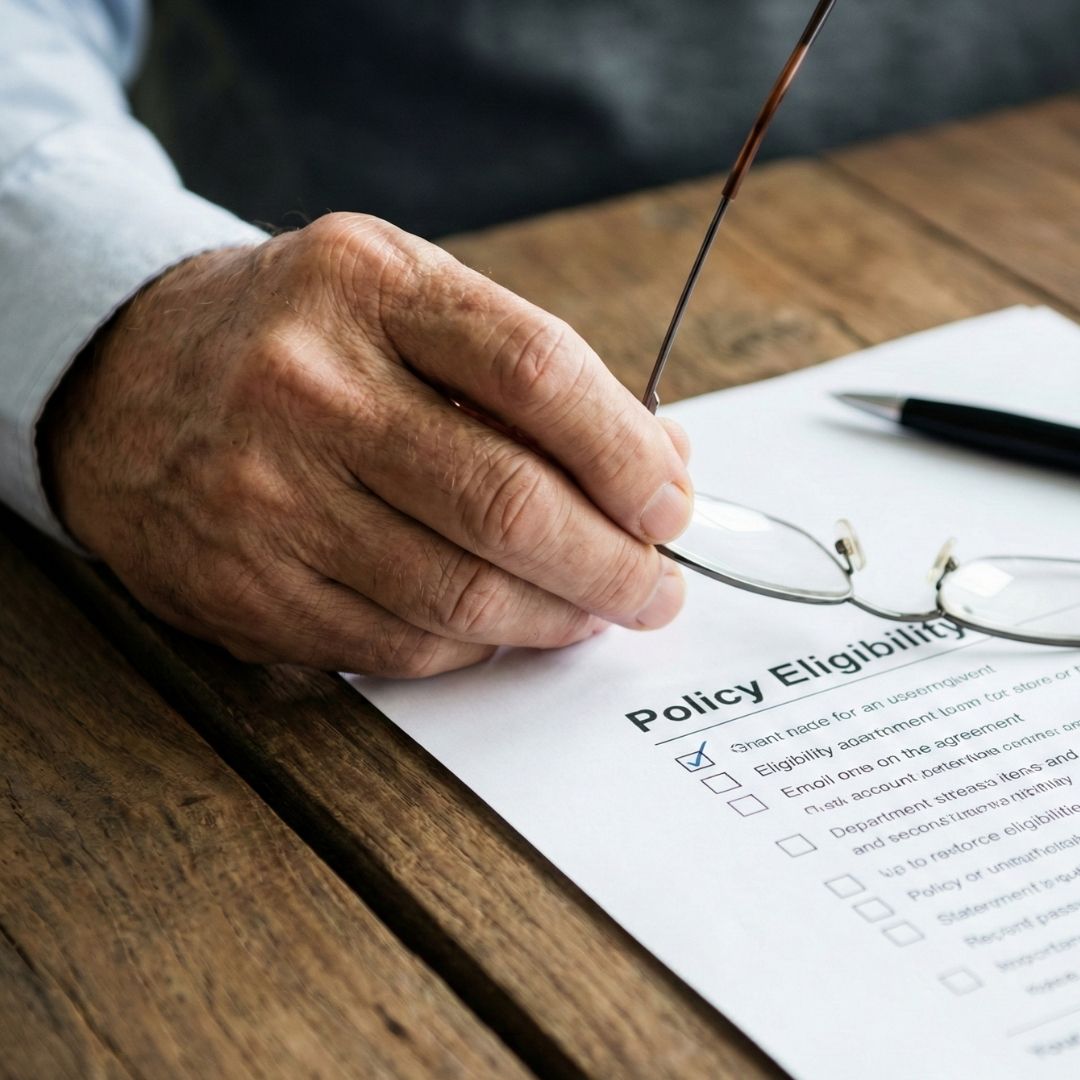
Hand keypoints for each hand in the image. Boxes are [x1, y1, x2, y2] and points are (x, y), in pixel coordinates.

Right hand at [41, 214, 692, 676]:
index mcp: (366, 285)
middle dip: (613, 563)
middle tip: (657, 588)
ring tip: (596, 610)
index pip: (536, 371)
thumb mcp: (405, 299)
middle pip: (506, 500)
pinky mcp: (244, 587)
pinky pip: (398, 644)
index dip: (626, 452)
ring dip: (556, 617)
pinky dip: (476, 644)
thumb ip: (530, 370)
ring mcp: (265, 493)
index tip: (671, 502)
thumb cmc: (297, 338)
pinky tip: (504, 623)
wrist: (127, 379)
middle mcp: (305, 385)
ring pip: (459, 591)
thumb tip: (660, 460)